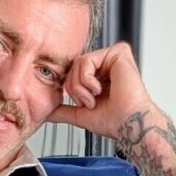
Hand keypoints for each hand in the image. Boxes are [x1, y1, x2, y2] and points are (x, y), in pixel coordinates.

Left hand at [47, 42, 175, 175]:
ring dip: (81, 86)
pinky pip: (86, 59)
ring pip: (78, 63)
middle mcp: (107, 65)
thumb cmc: (113, 121)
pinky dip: (87, 79)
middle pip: (73, 66)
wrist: (127, 123)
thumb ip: (63, 111)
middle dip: (75, 89)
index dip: (72, 88)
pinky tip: (100, 89)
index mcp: (100, 76)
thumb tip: (47, 113)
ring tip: (95, 97)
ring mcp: (113, 57)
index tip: (83, 103)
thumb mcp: (80, 115)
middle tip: (90, 102)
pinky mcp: (118, 52)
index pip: (73, 72)